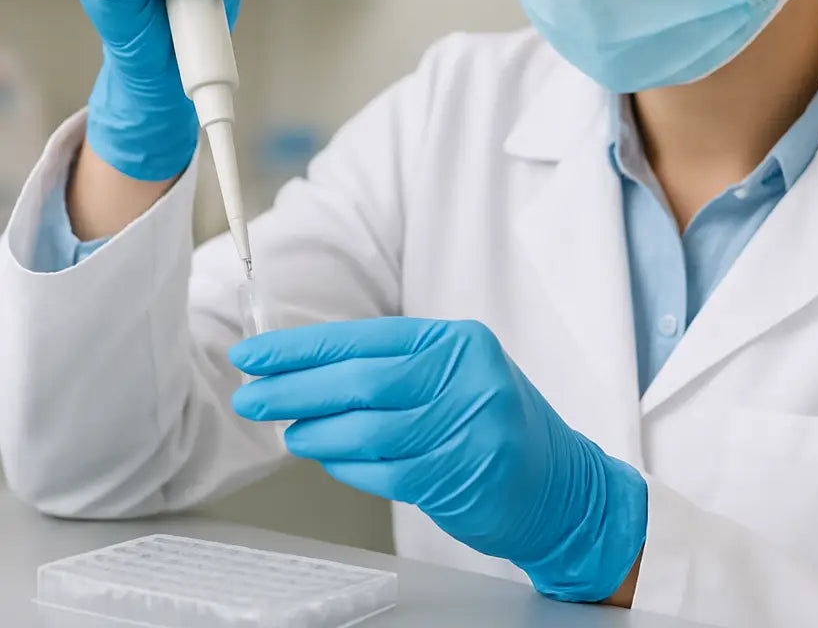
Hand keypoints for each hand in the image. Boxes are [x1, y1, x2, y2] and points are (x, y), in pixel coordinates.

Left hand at [230, 318, 647, 602]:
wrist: (560, 484)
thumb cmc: (494, 421)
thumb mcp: (457, 373)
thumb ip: (394, 367)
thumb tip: (308, 369)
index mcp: (459, 341)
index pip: (366, 337)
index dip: (304, 347)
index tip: (256, 353)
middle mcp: (467, 378)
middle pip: (361, 381)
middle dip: (295, 388)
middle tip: (252, 393)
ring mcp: (467, 428)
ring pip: (367, 430)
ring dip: (316, 431)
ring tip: (287, 429)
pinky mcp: (461, 476)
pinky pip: (384, 471)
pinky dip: (346, 465)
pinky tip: (328, 456)